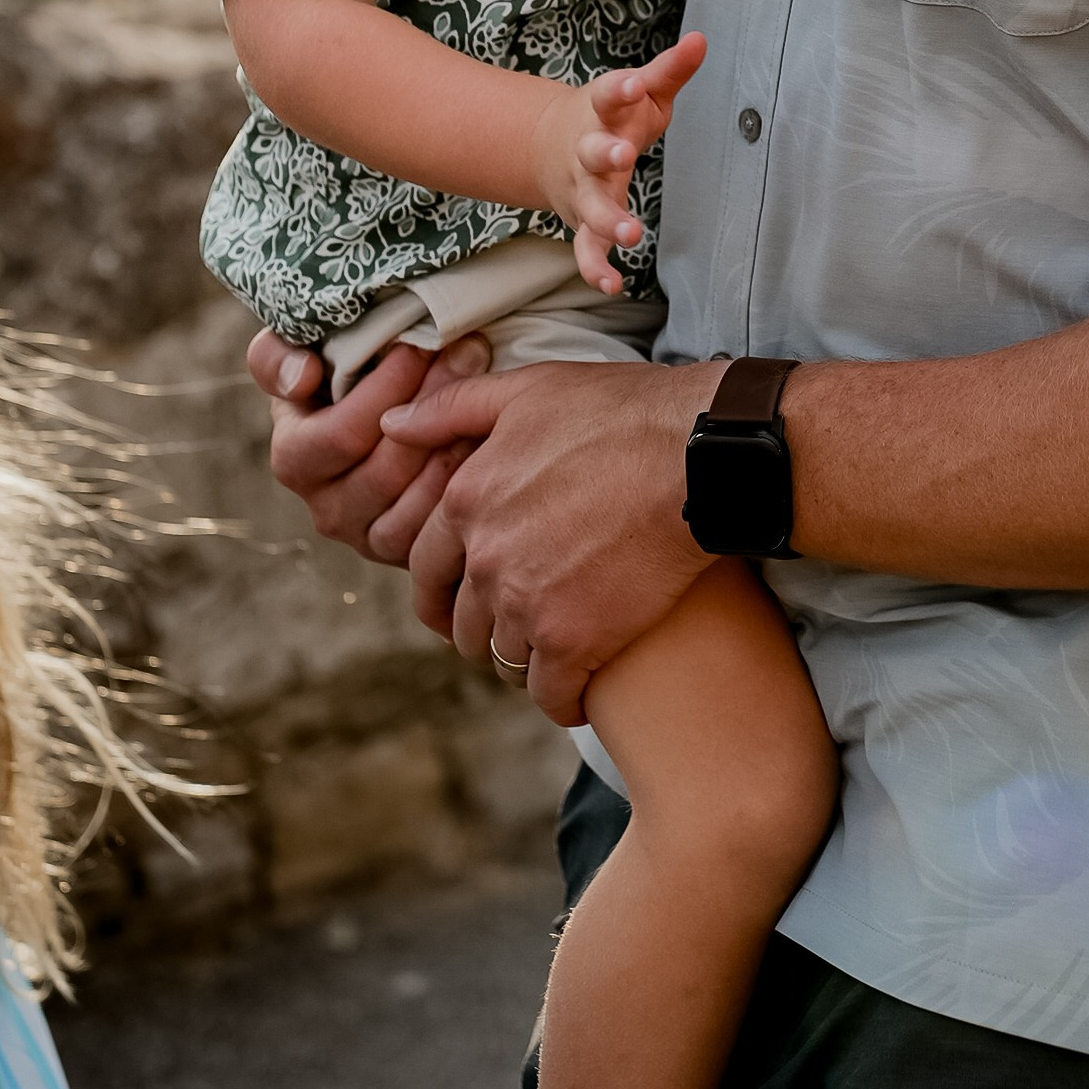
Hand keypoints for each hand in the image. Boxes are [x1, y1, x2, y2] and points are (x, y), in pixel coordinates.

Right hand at [244, 323, 491, 564]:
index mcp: (295, 459)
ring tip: (480, 393)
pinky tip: (485, 440)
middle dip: (432, 406)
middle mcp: (326, 509)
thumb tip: (303, 378)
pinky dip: (464, 487)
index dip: (388, 388)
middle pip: (386, 470)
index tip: (421, 344)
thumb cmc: (332, 378)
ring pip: (415, 505)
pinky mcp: (406, 552)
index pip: (342, 435)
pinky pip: (437, 532)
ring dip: (454, 445)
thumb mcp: (292, 355)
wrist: (373, 419)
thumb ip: (275, 359)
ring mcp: (367, 537)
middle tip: (469, 354)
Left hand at [379, 356, 717, 718]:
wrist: (697, 457)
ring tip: (553, 653)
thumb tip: (391, 424)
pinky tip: (583, 691)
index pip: (427, 570)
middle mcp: (484, 560)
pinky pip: (551, 695)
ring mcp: (526, 606)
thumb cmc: (621, 413)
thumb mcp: (528, 389)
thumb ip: (452, 407)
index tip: (462, 603)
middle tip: (516, 627)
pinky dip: (564, 699)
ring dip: (524, 661)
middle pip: (463, 624)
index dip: (443, 592)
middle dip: (484, 629)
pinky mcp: (574, 642)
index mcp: (465, 502)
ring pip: (504, 660)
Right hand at [530, 33, 707, 293]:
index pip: (607, 95)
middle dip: (604, 154)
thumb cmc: (613, 115)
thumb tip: (701, 39)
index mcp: (602, 112)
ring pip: (590, 207)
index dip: (619, 88)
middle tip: (622, 155)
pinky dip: (594, 268)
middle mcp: (587, 151)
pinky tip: (612, 285)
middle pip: (591, 153)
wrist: (552, 146)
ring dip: (607, 220)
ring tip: (631, 234)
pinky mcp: (583, 222)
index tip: (632, 82)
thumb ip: (670, 69)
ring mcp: (583, 189)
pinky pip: (585, 249)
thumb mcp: (641, 90)